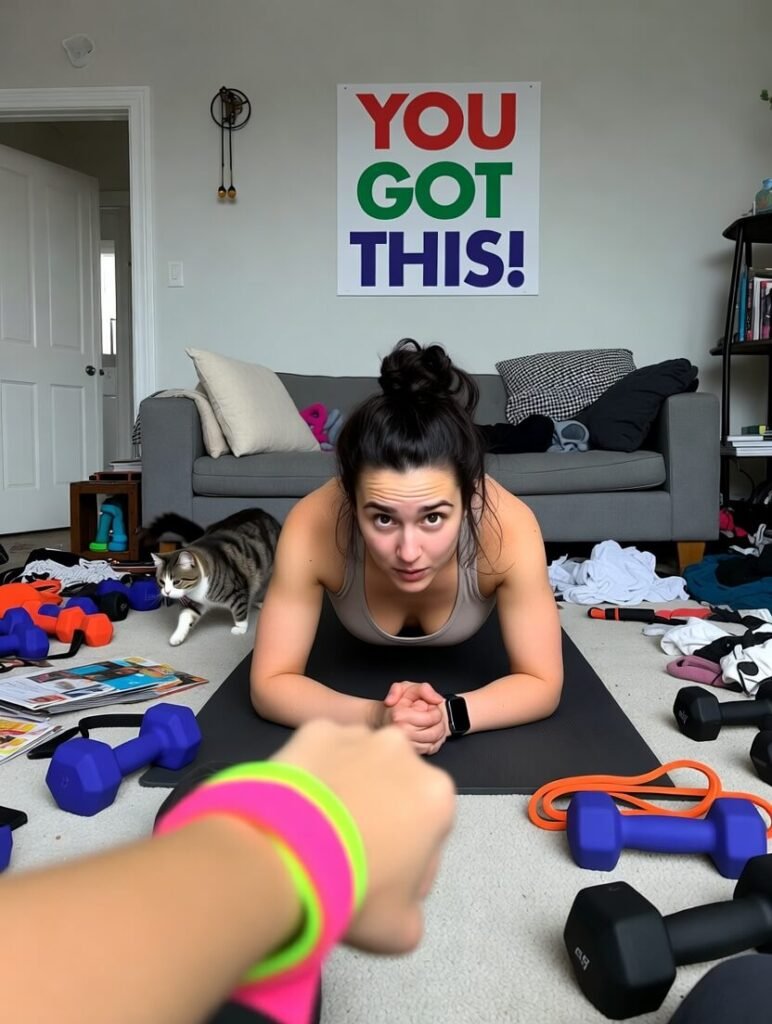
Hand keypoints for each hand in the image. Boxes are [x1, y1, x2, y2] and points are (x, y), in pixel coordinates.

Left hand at [272, 719, 455, 952]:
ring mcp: (357, 735)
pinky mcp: (315, 729)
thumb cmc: (356, 892)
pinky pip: (319, 755)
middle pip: (396, 790)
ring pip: (358, 765)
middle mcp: (404, 753)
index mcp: (437, 796)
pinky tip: (296, 804)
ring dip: (348, 788)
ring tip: (316, 827)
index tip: (383, 880)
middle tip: (347, 852)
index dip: (409, 861)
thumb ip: (412, 910)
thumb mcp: (402, 929)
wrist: (286, 857)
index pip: (431, 832)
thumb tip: (397, 899)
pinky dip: (312, 773)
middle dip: (381, 815)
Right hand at [381, 681, 447, 755]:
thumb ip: (423, 689)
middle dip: (438, 721)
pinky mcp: (411, 752)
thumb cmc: (397, 703)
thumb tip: (437, 700)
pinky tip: (426, 732)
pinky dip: (433, 740)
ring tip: (428, 723)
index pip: (432, 718)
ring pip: (435, 741)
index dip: (435, 710)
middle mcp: (401, 733)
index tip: (429, 707)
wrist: (384, 717)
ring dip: (437, 731)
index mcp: (399, 716)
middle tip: (430, 715)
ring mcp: (406, 745)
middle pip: (436, 731)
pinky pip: (431, 748)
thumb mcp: (408, 688)